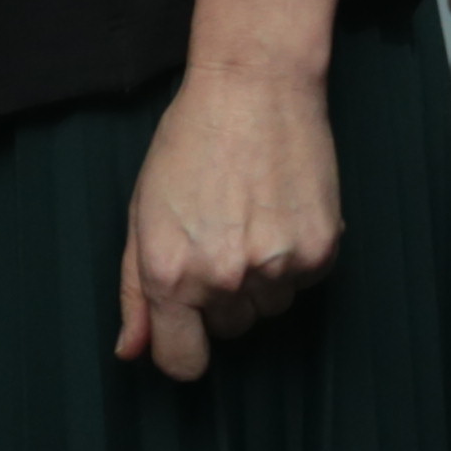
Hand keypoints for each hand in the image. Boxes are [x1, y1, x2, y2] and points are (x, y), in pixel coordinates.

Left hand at [116, 61, 340, 381]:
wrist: (253, 87)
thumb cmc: (190, 143)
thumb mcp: (143, 213)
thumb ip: (134, 292)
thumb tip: (131, 353)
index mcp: (170, 274)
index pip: (182, 363)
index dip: (182, 346)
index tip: (188, 327)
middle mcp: (224, 279)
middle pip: (229, 330)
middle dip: (222, 296)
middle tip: (219, 234)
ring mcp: (276, 267)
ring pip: (271, 309)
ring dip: (262, 279)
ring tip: (251, 217)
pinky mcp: (320, 252)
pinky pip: (305, 282)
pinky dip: (296, 257)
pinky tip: (280, 211)